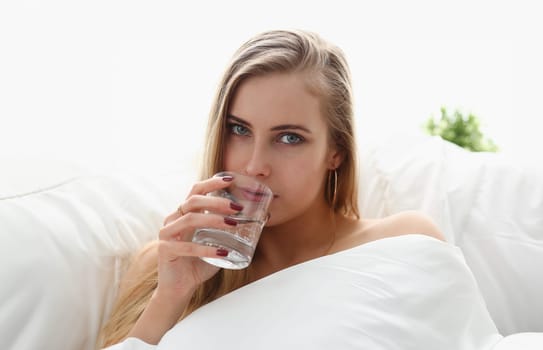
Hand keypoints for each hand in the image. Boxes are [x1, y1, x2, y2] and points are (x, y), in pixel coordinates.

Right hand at [155, 174, 240, 301]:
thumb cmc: (199, 264)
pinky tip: (222, 253)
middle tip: (237, 207)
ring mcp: (167, 234)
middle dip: (217, 201)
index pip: (196, 191)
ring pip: (189, 219)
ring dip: (213, 220)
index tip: (230, 178)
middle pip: (193, 201)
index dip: (212, 183)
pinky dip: (206, 249)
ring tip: (233, 224)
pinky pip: (187, 247)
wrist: (179, 289)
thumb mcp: (217, 244)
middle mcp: (173, 219)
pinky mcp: (165, 250)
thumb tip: (261, 220)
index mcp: (184, 214)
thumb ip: (231, 232)